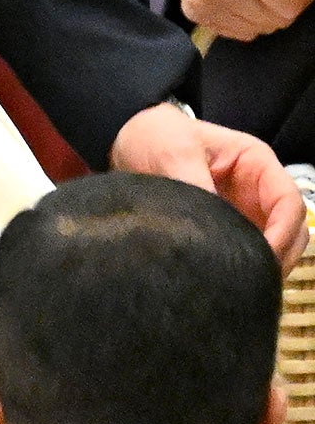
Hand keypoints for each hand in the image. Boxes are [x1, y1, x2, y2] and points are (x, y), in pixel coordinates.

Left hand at [112, 102, 308, 273]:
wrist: (131, 139)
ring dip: (264, 264)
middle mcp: (257, 190)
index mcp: (257, 164)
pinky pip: (245, 250)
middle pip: (291, 229)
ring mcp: (244, 210)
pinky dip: (243, 266)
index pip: (289, 202)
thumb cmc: (158, 137)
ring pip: (273, 244)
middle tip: (253, 282)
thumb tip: (212, 227)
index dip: (283, 232)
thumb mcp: (174, 154)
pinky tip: (227, 282)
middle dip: (279, 255)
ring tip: (241, 286)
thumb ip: (195, 185)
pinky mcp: (225, 227)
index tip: (263, 258)